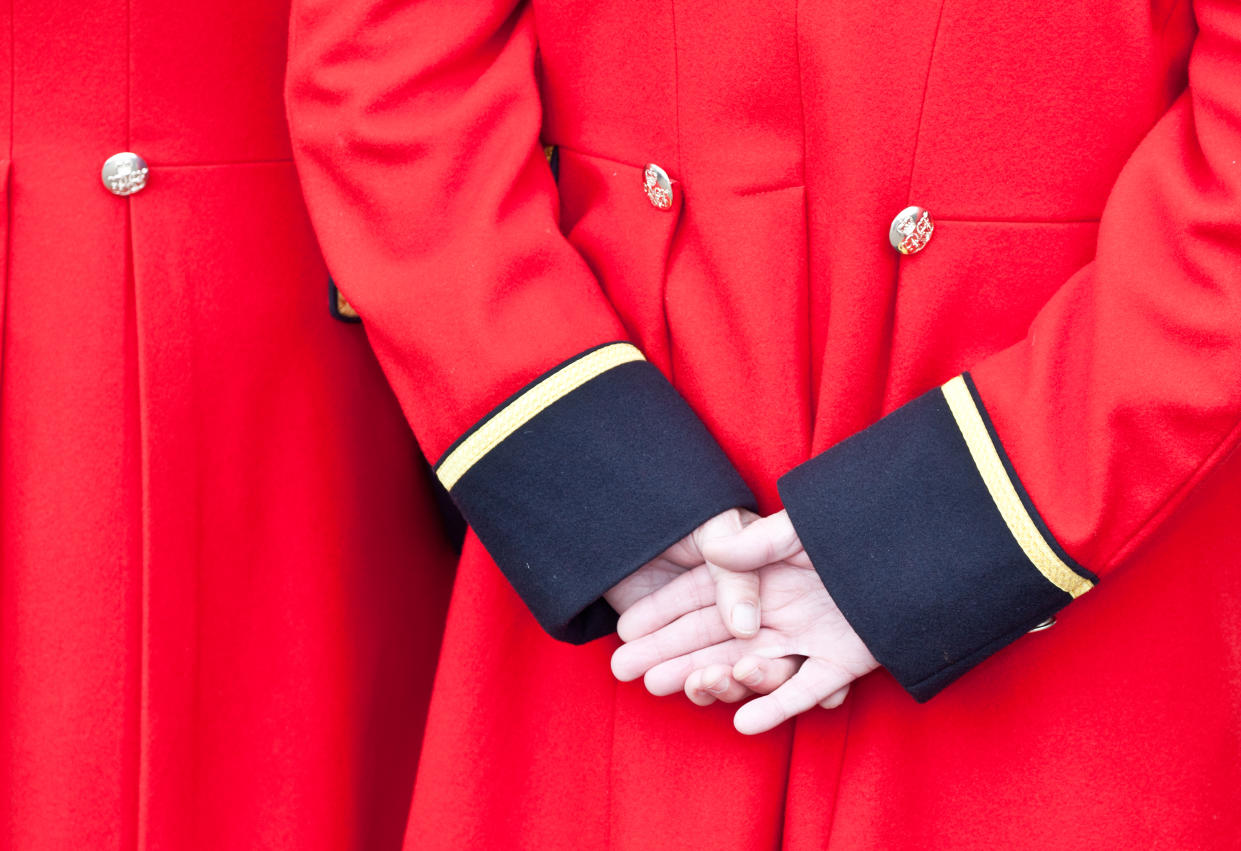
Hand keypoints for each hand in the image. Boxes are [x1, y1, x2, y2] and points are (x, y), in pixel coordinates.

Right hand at [611, 510, 879, 733]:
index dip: (661, 612)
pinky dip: (777, 706)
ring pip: (749, 663)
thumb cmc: (855, 528)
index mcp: (765, 573)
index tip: (623, 630)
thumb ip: (758, 542)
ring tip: (679, 685)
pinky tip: (745, 723)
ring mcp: (810, 636)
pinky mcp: (845, 660)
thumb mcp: (800, 527)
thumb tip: (713, 549)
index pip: (700, 595)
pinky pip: (805, 687)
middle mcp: (781, 607)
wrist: (921, 546)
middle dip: (668, 652)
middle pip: (714, 635)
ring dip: (711, 677)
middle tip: (626, 671)